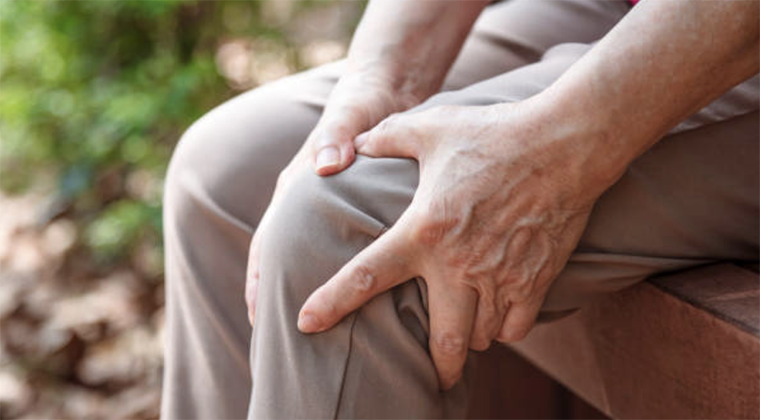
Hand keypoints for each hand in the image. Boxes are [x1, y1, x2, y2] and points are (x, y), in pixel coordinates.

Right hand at [245, 69, 421, 325]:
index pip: (269, 238)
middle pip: (282, 256)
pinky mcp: (348, 209)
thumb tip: (327, 164)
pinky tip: (352, 302)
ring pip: (308, 256)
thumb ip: (337, 135)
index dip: (260, 278)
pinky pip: (335, 248)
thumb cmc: (363, 103)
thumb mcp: (351, 115)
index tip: (257, 315)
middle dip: (275, 296)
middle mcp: (306, 201)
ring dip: (304, 291)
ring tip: (312, 336)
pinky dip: (337, 275)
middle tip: (277, 342)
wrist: (381, 89)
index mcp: (298, 184)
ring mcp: (326, 208)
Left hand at [297, 100, 617, 388]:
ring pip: (479, 337)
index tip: (306, 325)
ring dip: (468, 340)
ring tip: (463, 333)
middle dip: (434, 368)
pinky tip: (499, 316)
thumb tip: (358, 143)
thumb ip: (387, 137)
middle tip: (428, 377)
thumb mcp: (432, 127)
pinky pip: (516, 328)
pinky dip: (505, 329)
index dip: (331, 303)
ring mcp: (500, 277)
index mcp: (423, 231)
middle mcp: (458, 265)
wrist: (563, 144)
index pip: (365, 276)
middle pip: (441, 342)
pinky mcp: (536, 280)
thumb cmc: (493, 133)